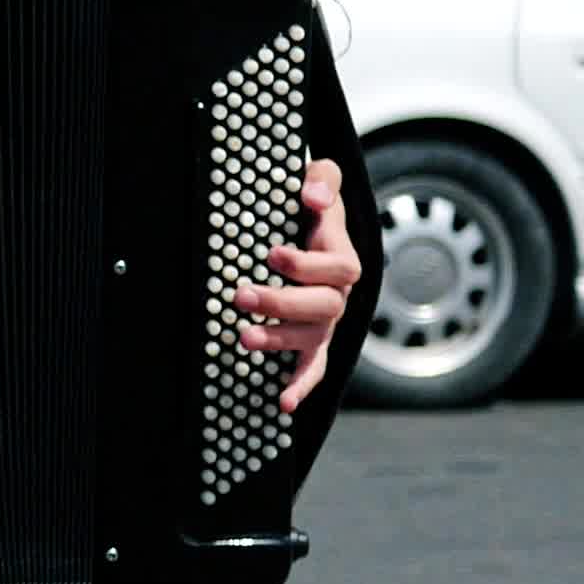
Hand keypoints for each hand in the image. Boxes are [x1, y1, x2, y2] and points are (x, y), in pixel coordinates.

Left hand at [242, 157, 363, 412]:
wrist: (311, 231)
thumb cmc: (313, 207)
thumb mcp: (321, 181)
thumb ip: (323, 180)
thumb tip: (312, 197)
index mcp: (342, 259)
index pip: (337, 268)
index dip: (306, 264)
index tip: (272, 254)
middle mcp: (338, 296)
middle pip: (322, 306)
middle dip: (280, 302)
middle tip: (240, 295)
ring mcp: (325, 323)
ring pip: (311, 338)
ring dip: (278, 339)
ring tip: (242, 337)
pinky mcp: (312, 343)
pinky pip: (314, 369)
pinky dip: (302, 386)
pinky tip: (284, 403)